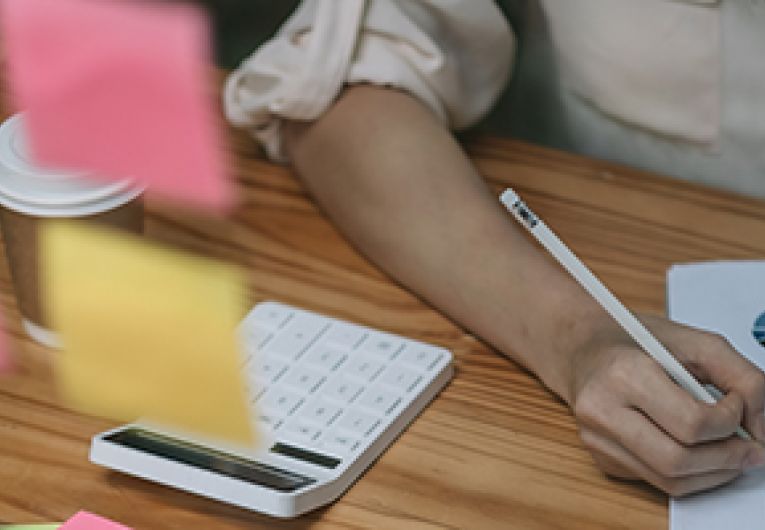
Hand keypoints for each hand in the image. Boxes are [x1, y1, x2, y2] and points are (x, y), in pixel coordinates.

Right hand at [566, 314, 764, 495]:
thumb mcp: (694, 341)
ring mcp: (597, 439)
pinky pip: (657, 482)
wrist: (582, 349)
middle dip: (727, 458)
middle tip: (751, 447)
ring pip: (670, 481)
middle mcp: (602, 410)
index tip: (738, 406)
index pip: (691, 423)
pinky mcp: (601, 458)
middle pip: (679, 461)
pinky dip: (689, 474)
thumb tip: (762, 425)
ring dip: (714, 472)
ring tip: (730, 451)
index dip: (730, 421)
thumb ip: (741, 376)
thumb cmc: (633, 341)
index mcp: (623, 374)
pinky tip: (696, 451)